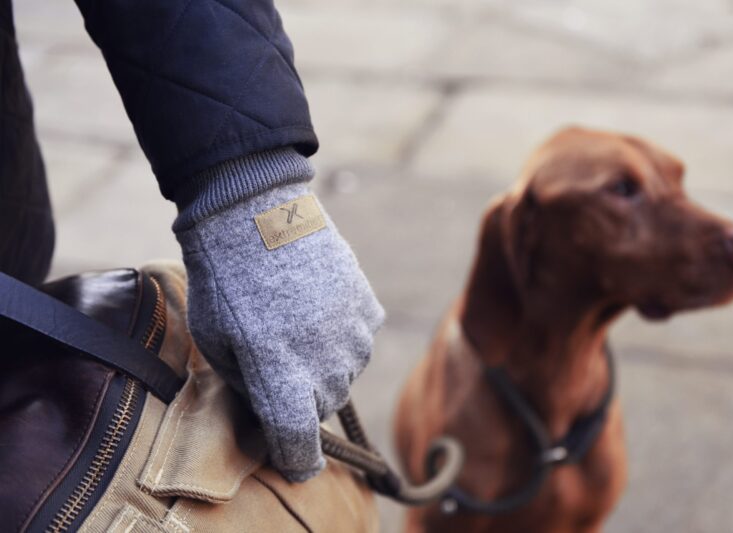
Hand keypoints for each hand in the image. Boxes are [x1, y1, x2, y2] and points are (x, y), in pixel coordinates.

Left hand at [175, 181, 383, 480]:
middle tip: (278, 364)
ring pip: (345, 374)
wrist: (256, 212)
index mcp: (279, 374)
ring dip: (325, 365)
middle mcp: (324, 361)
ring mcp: (351, 333)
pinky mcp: (367, 306)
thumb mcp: (216, 342)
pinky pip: (360, 340)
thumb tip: (270, 408)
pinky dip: (341, 335)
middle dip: (302, 400)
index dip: (297, 458)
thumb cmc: (224, 281)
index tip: (295, 460)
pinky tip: (317, 307)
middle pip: (322, 407)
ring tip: (296, 326)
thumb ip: (247, 385)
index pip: (298, 441)